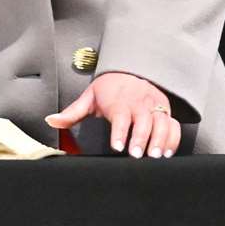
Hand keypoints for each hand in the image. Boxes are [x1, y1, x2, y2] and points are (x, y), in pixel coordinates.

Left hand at [45, 72, 179, 158]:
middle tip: (137, 155)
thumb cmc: (109, 88)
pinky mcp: (165, 111)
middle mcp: (138, 103)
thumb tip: (51, 121)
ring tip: (155, 156)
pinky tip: (168, 152)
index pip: (120, 116)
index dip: (120, 131)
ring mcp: (153, 107)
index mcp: (118, 101)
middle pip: (143, 120)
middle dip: (141, 138)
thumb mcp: (89, 97)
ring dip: (160, 140)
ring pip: (161, 123)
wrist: (130, 70)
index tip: (117, 146)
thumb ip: (72, 112)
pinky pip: (173, 125)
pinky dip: (173, 139)